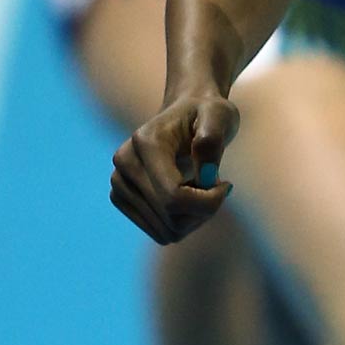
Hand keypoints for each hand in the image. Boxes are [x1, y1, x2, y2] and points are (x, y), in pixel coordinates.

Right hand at [110, 90, 238, 244]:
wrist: (185, 111)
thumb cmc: (206, 112)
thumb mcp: (219, 115)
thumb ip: (213, 139)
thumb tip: (207, 174)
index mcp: (145, 142)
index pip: (174, 196)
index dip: (208, 201)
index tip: (226, 185)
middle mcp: (124, 164)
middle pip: (171, 217)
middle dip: (204, 209)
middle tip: (218, 186)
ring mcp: (118, 183)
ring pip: (166, 231)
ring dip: (194, 218)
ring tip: (203, 189)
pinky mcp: (121, 198)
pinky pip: (160, 232)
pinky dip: (182, 222)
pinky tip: (190, 198)